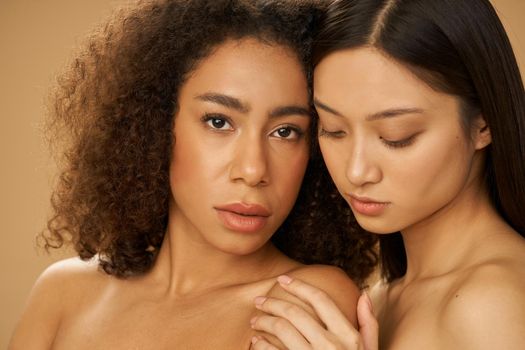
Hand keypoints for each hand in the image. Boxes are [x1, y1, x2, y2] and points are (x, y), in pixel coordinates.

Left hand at [250, 275, 377, 349]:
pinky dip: (261, 344)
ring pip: (281, 329)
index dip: (300, 285)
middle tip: (259, 301)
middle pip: (294, 313)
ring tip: (255, 320)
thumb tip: (364, 295)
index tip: (283, 280)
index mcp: (348, 336)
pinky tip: (256, 341)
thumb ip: (369, 324)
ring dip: (263, 321)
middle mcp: (331, 346)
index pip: (321, 300)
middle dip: (272, 303)